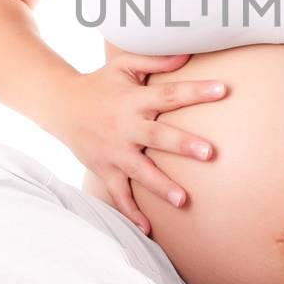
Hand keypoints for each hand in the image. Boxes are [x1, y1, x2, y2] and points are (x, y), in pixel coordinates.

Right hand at [56, 52, 228, 235]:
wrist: (60, 105)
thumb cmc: (99, 83)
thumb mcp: (123, 66)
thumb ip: (155, 61)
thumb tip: (188, 54)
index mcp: (135, 100)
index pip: (170, 94)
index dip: (196, 92)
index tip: (223, 90)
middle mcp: (126, 127)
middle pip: (158, 136)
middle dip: (183, 144)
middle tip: (210, 153)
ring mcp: (115, 151)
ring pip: (141, 171)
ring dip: (161, 186)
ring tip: (183, 200)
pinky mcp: (105, 169)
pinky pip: (119, 194)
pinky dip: (131, 213)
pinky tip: (148, 230)